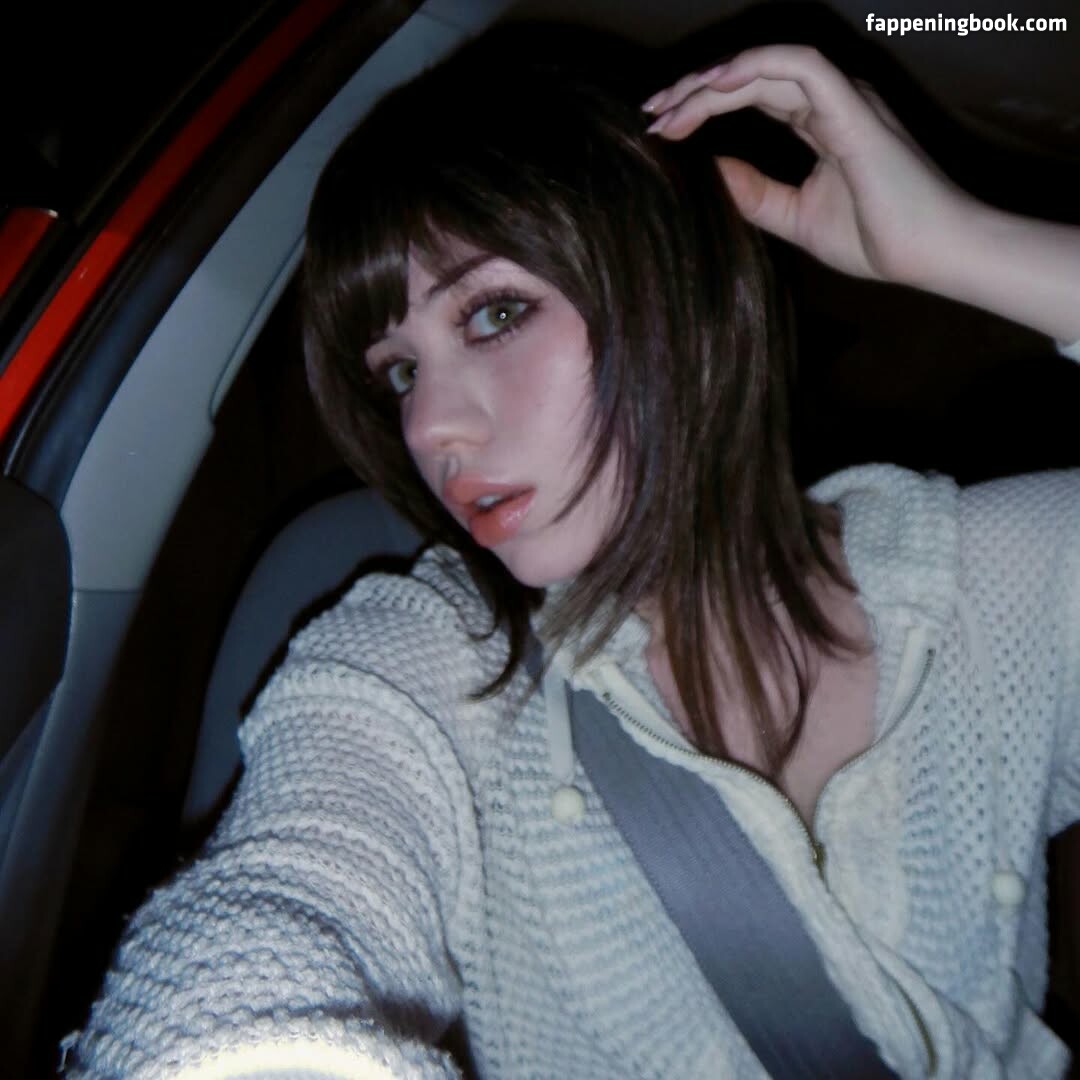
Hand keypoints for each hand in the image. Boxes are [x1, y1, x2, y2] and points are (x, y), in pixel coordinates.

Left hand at [643, 45, 1079, 343]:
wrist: (929, 254)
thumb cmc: (876, 238)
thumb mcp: (795, 217)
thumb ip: (754, 192)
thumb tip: (709, 171)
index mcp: (820, 122)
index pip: (752, 96)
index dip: (704, 104)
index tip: (661, 130)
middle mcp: (829, 101)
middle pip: (751, 76)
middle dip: (695, 89)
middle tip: (651, 114)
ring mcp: (842, 99)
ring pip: (765, 66)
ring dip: (712, 81)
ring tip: (669, 108)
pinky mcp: (852, 107)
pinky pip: (799, 66)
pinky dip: (753, 68)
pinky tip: (713, 87)